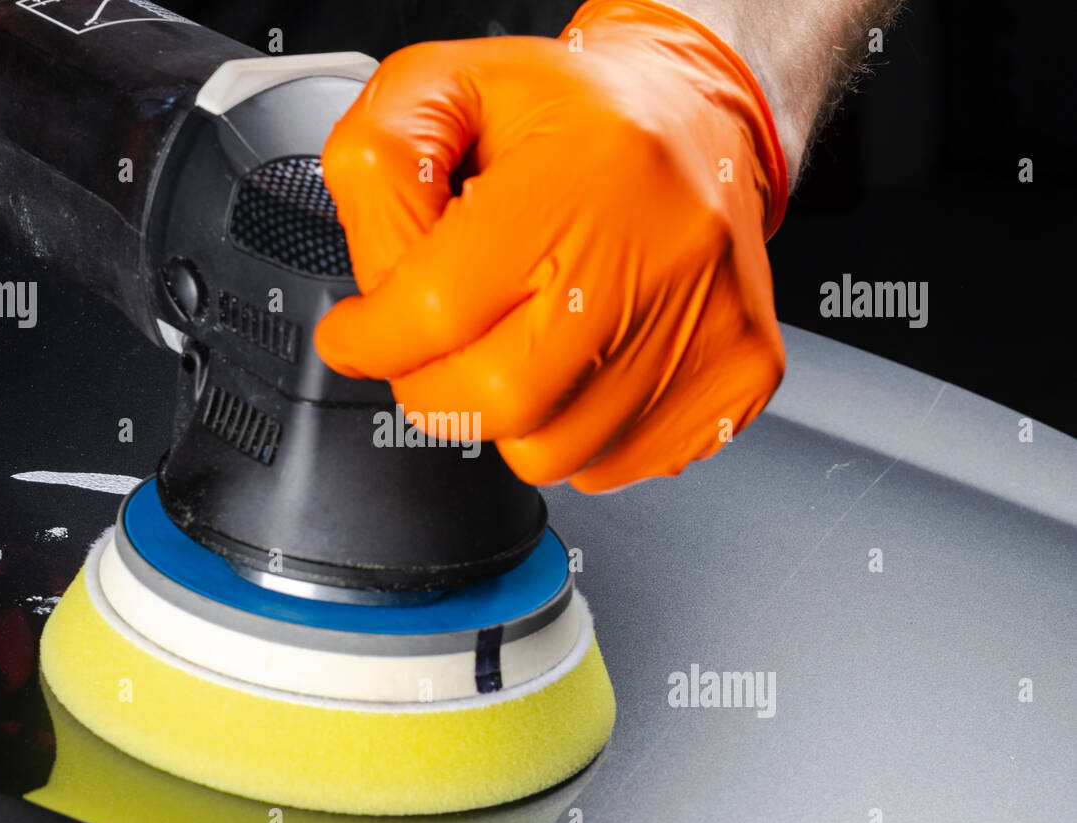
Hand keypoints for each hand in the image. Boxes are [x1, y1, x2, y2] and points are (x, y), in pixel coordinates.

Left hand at [316, 0, 787, 490]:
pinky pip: (609, 464)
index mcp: (586, 171)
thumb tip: (371, 280)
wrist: (700, 124)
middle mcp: (661, 254)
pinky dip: (570, 430)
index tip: (355, 336)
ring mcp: (710, 328)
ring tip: (520, 337)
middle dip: (430, 387)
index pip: (438, 308)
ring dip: (503, 413)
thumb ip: (378, 166)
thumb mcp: (448, 88)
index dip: (370, 339)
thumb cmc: (577, 116)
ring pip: (549, 451)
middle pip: (495, 399)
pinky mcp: (737, 380)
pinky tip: (579, 362)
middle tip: (429, 346)